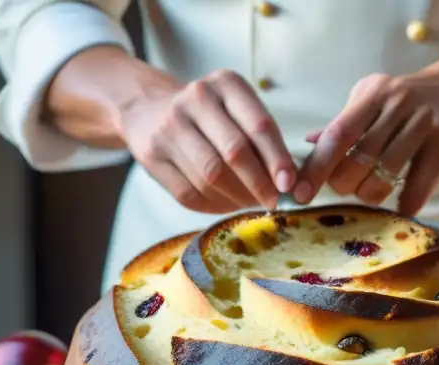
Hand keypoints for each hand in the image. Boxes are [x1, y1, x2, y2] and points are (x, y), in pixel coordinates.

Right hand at [118, 69, 295, 212]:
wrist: (149, 110)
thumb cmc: (210, 115)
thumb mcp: (237, 108)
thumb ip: (263, 139)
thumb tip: (289, 183)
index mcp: (225, 83)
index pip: (259, 125)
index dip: (277, 159)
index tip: (290, 184)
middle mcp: (195, 99)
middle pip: (234, 152)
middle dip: (259, 184)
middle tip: (273, 201)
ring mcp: (169, 127)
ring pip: (211, 177)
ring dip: (237, 198)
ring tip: (251, 202)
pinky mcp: (151, 155)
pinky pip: (189, 193)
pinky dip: (213, 205)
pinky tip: (227, 204)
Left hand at [295, 70, 438, 214]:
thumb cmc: (409, 99)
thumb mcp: (373, 98)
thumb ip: (343, 123)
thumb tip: (308, 144)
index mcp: (373, 94)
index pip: (337, 135)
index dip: (315, 168)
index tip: (299, 194)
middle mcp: (398, 106)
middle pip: (357, 162)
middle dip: (343, 185)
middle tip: (347, 186)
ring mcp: (425, 127)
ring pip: (383, 179)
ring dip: (370, 195)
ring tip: (372, 190)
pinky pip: (416, 190)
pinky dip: (403, 205)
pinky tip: (400, 205)